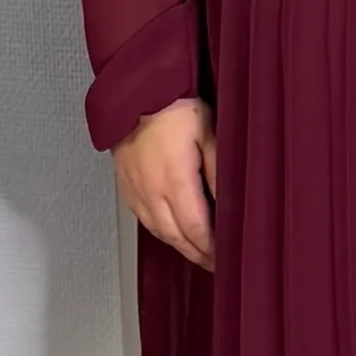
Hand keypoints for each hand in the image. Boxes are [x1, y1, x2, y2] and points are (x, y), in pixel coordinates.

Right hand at [113, 97, 214, 271]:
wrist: (137, 92)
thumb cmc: (175, 106)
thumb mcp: (208, 135)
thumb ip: (219, 173)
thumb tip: (230, 205)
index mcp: (175, 180)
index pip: (195, 229)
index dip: (210, 249)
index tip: (222, 259)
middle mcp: (151, 191)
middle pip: (176, 237)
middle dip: (196, 254)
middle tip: (213, 264)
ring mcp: (135, 189)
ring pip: (158, 230)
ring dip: (178, 245)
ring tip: (196, 252)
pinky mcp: (125, 184)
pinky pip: (143, 217)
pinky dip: (160, 230)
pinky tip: (171, 232)